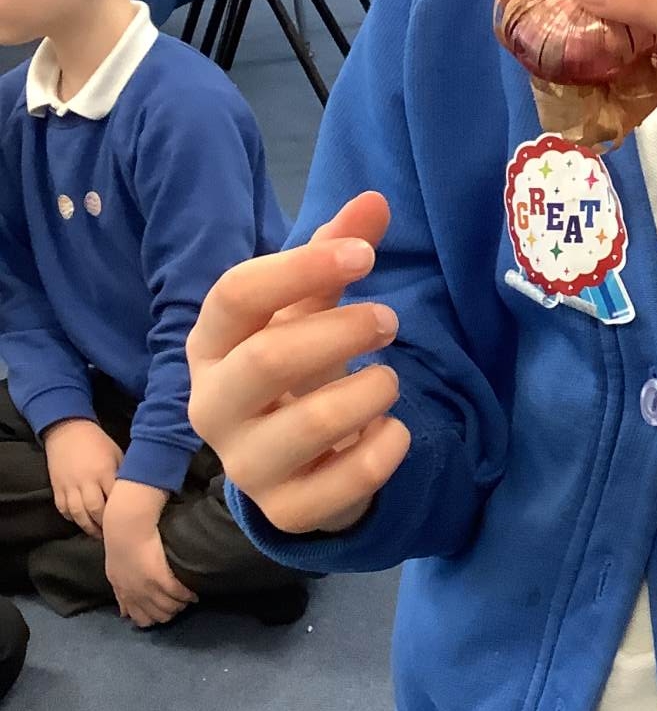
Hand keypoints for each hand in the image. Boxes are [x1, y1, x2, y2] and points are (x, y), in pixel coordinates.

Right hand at [41, 418, 122, 537]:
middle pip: (95, 511)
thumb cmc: (98, 443)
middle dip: (104, 525)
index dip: (120, 513)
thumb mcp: (117, 455)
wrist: (67, 430)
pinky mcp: (57, 488)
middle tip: (114, 534)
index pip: (114, 499)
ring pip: (78, 514)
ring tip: (99, 534)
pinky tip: (81, 522)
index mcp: (104, 472)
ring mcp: (69, 486)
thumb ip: (123, 475)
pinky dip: (72, 519)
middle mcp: (86, 481)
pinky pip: (63, 509)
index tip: (128, 522)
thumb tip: (134, 494)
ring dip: (88, 527)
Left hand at [102, 480, 195, 627]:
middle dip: (170, 613)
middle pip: (158, 616)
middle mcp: (136, 595)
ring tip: (188, 599)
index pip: (141, 619)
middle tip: (179, 604)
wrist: (126, 528)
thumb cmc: (121, 546)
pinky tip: (194, 594)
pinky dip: (188, 596)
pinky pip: (178, 594)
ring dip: (180, 605)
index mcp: (125, 594)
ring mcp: (148, 588)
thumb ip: (122, 595)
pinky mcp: (161, 578)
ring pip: (170, 608)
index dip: (154, 619)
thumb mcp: (116, 575)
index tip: (163, 611)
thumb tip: (124, 615)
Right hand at [187, 192, 407, 534]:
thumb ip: (335, 253)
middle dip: (343, 331)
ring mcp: (246, 465)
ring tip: (390, 379)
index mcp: (209, 346)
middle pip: (269, 358)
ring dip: (372, 389)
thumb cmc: (297, 369)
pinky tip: (393, 429)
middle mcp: (212, 406)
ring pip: (313, 423)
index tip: (365, 253)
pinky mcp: (288, 511)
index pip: (235, 295)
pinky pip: (349, 480)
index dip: (303, 267)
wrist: (299, 465)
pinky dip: (387, 447)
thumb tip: (376, 199)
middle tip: (389, 319)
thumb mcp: (309, 309)